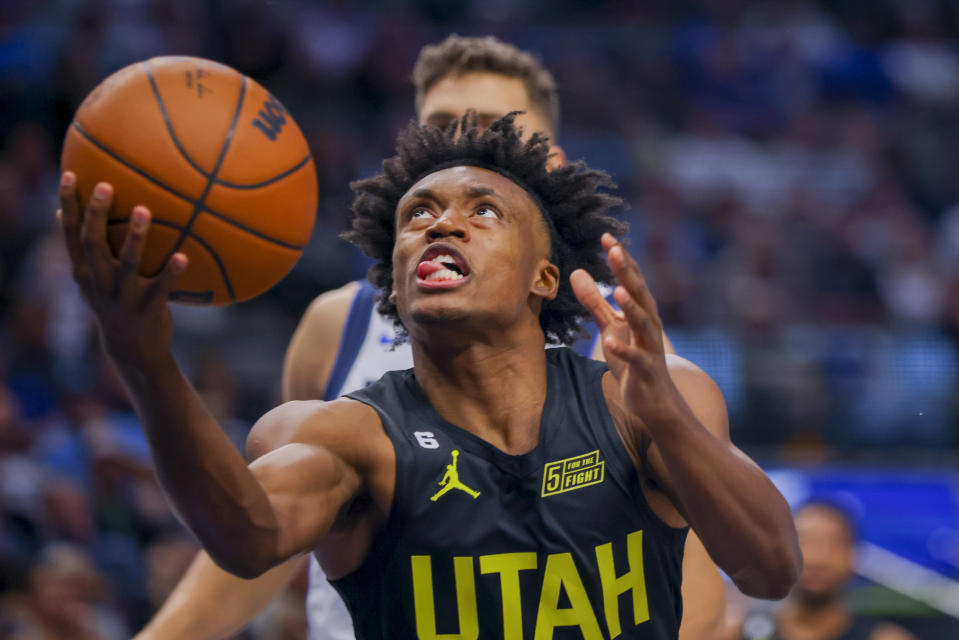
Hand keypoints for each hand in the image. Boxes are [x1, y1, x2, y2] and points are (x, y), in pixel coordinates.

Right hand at [59, 172, 187, 363]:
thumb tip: (62, 211)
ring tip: (144, 210)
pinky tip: (184, 255)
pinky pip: (162, 288)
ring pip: (127, 263)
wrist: (131, 349)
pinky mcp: (149, 310)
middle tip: (106, 185)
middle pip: (93, 243)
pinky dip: (172, 272)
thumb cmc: (114, 302)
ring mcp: (123, 297)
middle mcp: (98, 283)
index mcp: (84, 271)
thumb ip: (83, 249)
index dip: (69, 204)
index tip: (70, 175)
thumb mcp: (93, 279)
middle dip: (97, 213)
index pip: (70, 233)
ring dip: (135, 236)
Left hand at [570, 233, 682, 420]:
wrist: (656, 402)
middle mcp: (650, 325)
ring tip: (617, 290)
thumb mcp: (611, 328)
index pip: (632, 280)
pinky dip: (624, 350)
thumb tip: (576, 272)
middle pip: (640, 294)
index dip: (621, 259)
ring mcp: (650, 347)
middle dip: (627, 272)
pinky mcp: (645, 370)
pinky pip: (635, 359)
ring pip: (643, 323)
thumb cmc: (633, 361)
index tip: (606, 237)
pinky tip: (611, 342)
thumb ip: (595, 302)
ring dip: (631, 307)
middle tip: (615, 250)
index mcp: (642, 312)